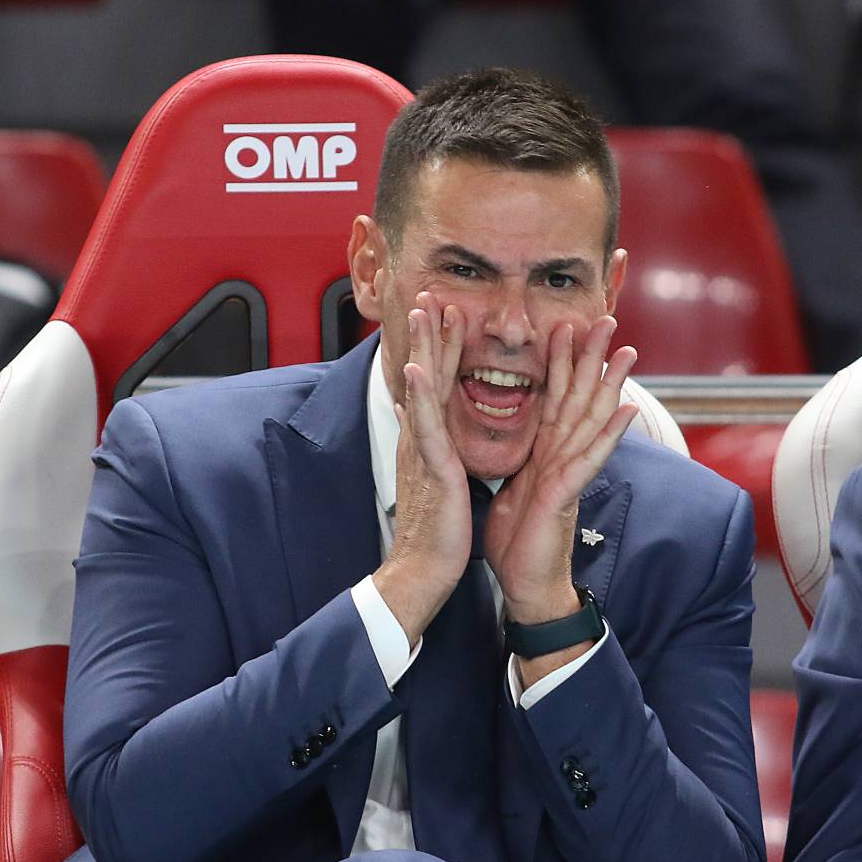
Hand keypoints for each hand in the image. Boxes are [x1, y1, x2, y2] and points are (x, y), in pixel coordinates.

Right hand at [372, 299, 472, 643]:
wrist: (421, 570)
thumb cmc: (435, 534)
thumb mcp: (437, 482)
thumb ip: (433, 452)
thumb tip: (425, 428)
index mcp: (428, 442)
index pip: (435, 384)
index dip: (440, 347)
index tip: (446, 312)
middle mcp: (421, 438)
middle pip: (425, 374)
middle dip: (428, 332)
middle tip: (431, 291)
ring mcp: (421, 450)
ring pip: (422, 389)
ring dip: (422, 348)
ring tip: (423, 312)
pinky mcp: (429, 468)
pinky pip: (424, 426)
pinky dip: (418, 396)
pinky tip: (415, 369)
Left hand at [485, 315, 637, 643]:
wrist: (525, 587)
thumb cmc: (516, 544)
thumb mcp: (509, 491)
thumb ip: (518, 464)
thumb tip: (516, 448)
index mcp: (544, 455)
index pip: (553, 399)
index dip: (559, 363)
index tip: (564, 326)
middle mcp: (562, 459)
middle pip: (579, 399)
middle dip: (591, 359)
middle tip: (606, 318)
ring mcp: (569, 475)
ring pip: (591, 420)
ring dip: (610, 385)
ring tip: (627, 351)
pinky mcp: (566, 495)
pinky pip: (589, 460)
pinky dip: (610, 436)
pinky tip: (629, 411)